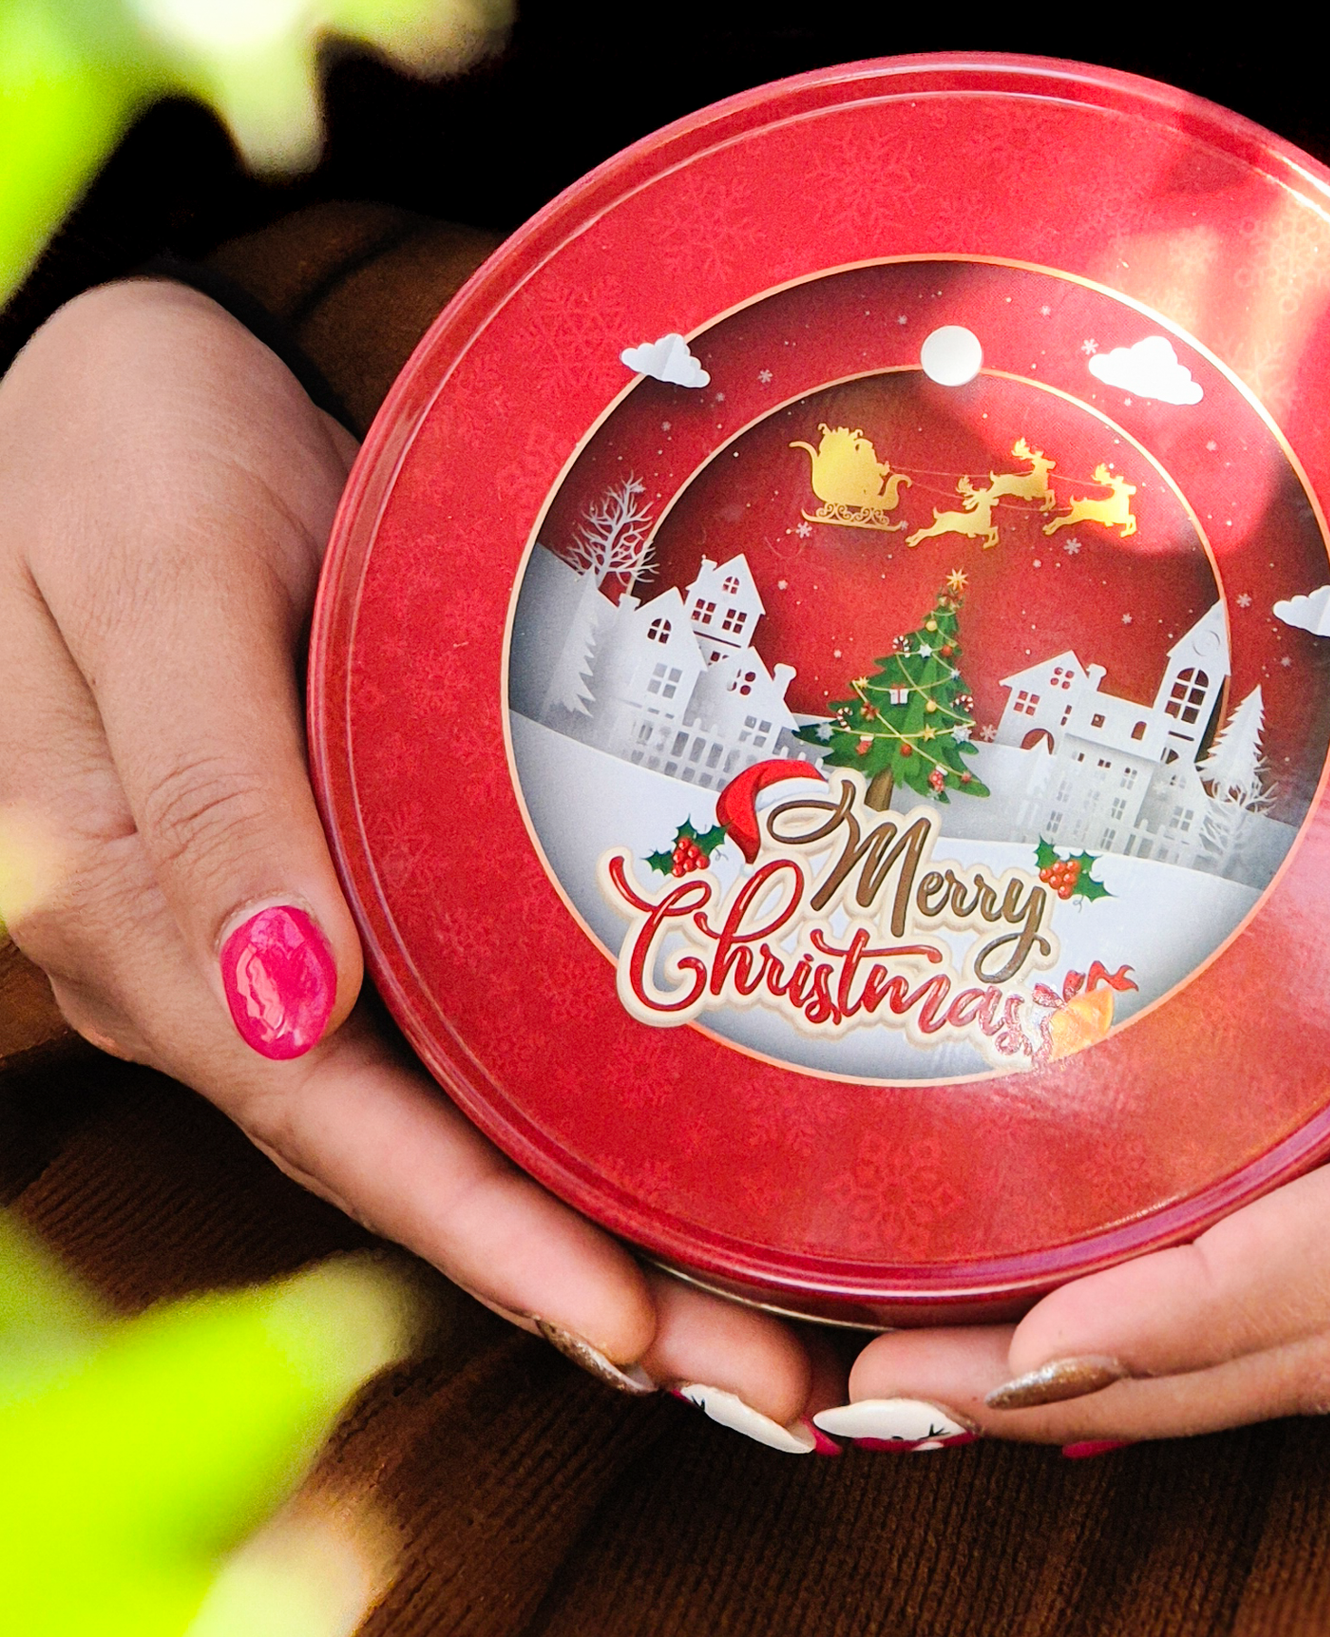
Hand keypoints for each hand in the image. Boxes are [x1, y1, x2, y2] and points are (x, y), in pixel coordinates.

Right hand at [0, 283, 833, 1447]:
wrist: (102, 402)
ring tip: (763, 1311)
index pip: (338, 1121)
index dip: (489, 1238)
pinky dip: (567, 1105)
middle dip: (587, 1280)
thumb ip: (205, 783)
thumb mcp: (152, 581)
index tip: (639, 1333)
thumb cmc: (116, 460)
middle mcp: (221, 961)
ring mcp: (283, 930)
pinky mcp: (345, 876)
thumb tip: (293, 1006)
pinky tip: (679, 1145)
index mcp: (149, 911)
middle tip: (775, 1378)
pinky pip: (458, 1022)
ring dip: (599, 1218)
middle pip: (414, 1158)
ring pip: (450, 1110)